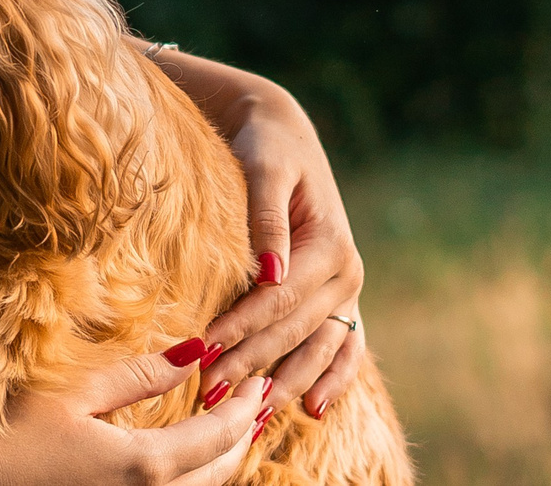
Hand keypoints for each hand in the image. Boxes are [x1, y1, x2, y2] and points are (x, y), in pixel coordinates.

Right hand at [0, 348, 270, 485]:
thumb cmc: (12, 436)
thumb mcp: (77, 393)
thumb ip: (141, 376)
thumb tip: (197, 352)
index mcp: (146, 465)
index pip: (220, 436)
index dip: (244, 406)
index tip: (258, 378)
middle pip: (223, 471)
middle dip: (243, 433)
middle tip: (252, 397)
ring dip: (223, 459)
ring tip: (228, 424)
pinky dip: (195, 477)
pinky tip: (187, 455)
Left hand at [160, 55, 367, 421]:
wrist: (283, 132)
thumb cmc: (267, 147)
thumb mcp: (265, 169)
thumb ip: (267, 218)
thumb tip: (269, 274)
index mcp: (332, 246)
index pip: (279, 299)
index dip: (241, 327)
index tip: (203, 351)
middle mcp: (347, 274)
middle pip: (294, 332)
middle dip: (253, 364)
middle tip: (210, 395)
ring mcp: (346, 290)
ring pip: (318, 349)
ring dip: (286, 385)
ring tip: (251, 418)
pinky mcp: (337, 297)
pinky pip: (343, 348)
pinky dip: (331, 379)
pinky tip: (311, 411)